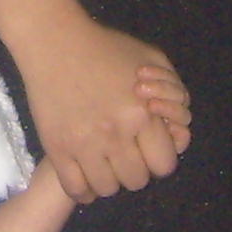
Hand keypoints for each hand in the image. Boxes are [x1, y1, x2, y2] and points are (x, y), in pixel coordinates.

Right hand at [17, 13, 191, 200]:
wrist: (55, 41)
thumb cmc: (106, 47)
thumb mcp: (152, 59)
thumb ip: (173, 93)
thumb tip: (176, 129)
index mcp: (142, 114)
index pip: (164, 165)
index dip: (158, 158)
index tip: (148, 148)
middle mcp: (116, 134)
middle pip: (137, 180)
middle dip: (135, 169)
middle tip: (124, 154)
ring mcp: (84, 144)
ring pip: (108, 188)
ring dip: (109, 179)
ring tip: (103, 163)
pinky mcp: (57, 148)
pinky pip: (75, 189)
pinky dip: (83, 190)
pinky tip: (84, 175)